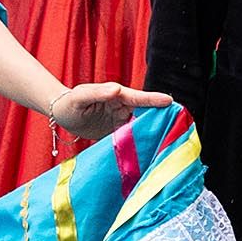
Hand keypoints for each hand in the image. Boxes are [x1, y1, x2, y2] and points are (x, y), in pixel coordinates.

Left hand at [47, 81, 173, 142]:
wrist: (63, 115)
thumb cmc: (70, 103)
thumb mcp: (80, 97)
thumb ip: (97, 93)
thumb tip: (117, 90)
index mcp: (116, 96)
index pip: (138, 98)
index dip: (153, 100)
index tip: (169, 101)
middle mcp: (122, 107)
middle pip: (145, 112)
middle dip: (161, 116)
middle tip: (178, 123)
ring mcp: (121, 120)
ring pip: (141, 125)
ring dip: (152, 131)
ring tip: (168, 139)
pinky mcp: (118, 132)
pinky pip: (132, 137)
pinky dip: (140, 142)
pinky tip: (149, 150)